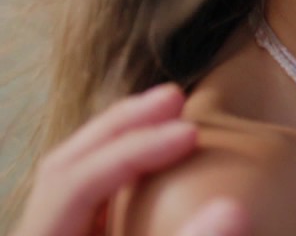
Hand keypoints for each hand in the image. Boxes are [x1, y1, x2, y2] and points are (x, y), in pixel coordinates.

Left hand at [10, 84, 248, 235]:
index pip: (73, 181)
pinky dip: (125, 171)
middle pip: (65, 165)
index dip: (133, 151)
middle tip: (175, 97)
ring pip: (75, 176)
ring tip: (172, 117)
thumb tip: (235, 210)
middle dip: (122, 128)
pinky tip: (161, 162)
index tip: (190, 133)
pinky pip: (90, 198)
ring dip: (123, 141)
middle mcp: (37, 235)